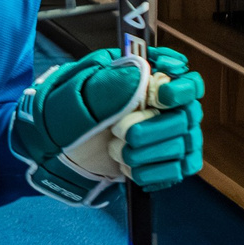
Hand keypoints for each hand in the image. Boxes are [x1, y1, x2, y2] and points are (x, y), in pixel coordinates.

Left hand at [12, 46, 205, 203]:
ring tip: (116, 151)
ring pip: (184, 145)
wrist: (56, 152)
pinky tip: (129, 168)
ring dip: (148, 153)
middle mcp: (166, 105)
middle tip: (119, 132)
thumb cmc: (67, 114)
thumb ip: (109, 82)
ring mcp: (171, 134)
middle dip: (153, 128)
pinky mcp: (168, 161)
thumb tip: (142, 73)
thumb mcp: (78, 93)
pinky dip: (153, 172)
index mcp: (147, 77)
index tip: (160, 97)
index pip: (187, 79)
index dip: (181, 88)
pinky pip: (178, 169)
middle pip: (187, 115)